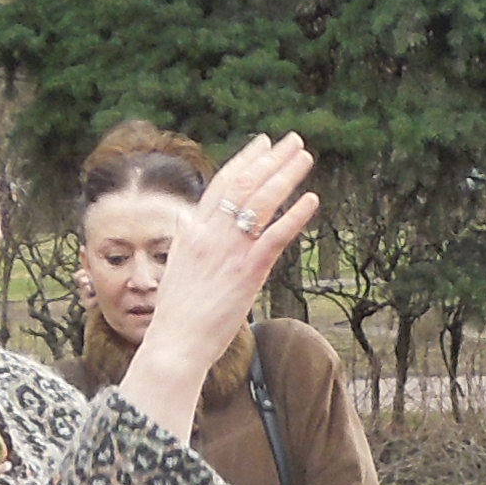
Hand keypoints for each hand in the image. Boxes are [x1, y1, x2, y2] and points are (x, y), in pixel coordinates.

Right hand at [120, 135, 319, 436]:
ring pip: (261, 202)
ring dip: (285, 176)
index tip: (263, 143)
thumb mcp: (179, 267)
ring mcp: (229, 252)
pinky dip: (294, 216)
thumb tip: (188, 222)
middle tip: (293, 140)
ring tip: (304, 157)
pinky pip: (274, 237)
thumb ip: (189, 242)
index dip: (245, 160)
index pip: (222, 184)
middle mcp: (211, 234)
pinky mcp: (247, 273)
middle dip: (271, 159)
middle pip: (245, 184)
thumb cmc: (177, 314)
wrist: (174, 344)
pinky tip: (311, 200)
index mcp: (193, 230)